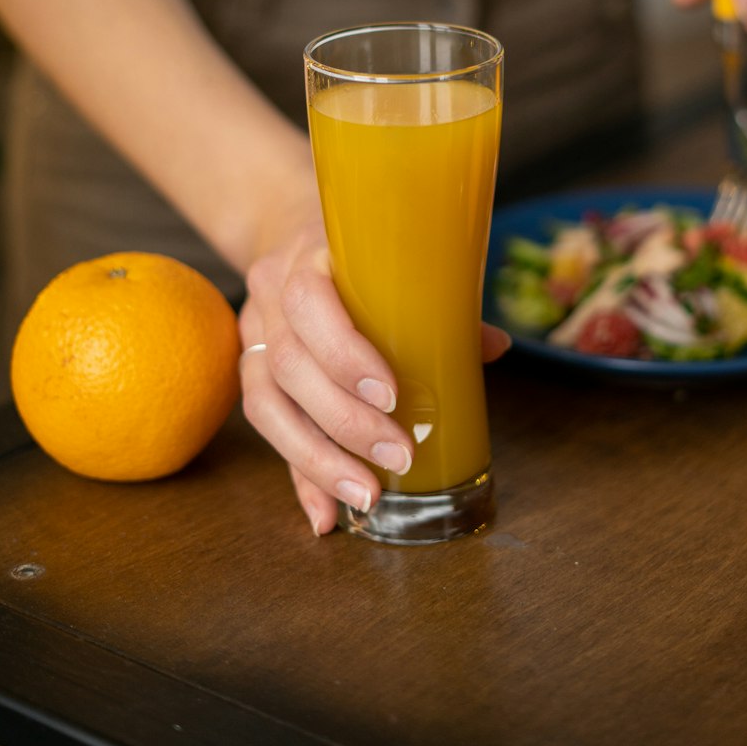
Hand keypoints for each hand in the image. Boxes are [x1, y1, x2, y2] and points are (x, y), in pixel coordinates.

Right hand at [239, 221, 509, 535]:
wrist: (288, 229)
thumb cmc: (357, 251)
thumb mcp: (392, 258)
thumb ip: (439, 300)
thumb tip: (493, 347)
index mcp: (305, 258)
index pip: (309, 304)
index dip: (344, 353)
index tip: (390, 394)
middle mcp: (269, 299)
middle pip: (291, 366)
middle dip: (346, 421)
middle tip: (398, 457)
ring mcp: (254, 339)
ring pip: (268, 407)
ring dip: (319, 460)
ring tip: (366, 496)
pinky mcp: (252, 375)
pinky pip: (269, 433)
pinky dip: (299, 477)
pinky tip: (325, 516)